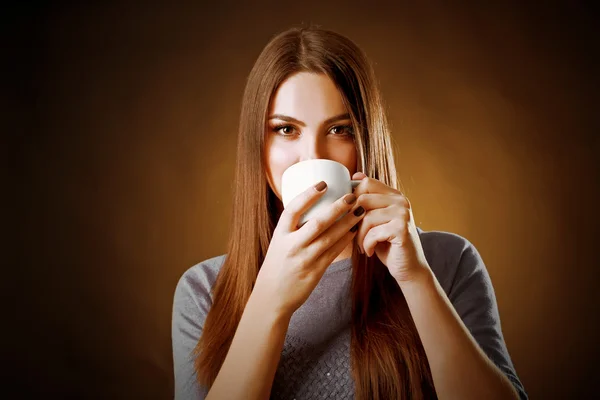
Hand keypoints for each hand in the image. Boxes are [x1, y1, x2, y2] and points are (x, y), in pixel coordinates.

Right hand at [254, 181, 365, 317]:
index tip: (323, 184)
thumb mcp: (279, 242)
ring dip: (347, 223)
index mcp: (280, 235)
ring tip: (360, 211)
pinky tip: (355, 231)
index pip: (292, 210)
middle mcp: (291, 246)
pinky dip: (346, 240)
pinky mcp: (315, 272)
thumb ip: (293, 228)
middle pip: (317, 223)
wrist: (272, 297)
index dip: (308, 195)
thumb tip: (313, 206)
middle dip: (337, 208)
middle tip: (351, 196)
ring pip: (330, 237)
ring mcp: (304, 259)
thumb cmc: (277, 265)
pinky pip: (334, 253)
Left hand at [352, 172, 430, 283]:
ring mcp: (403, 213)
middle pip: (362, 199)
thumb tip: (355, 176)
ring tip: (362, 246)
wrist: (408, 268)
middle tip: (354, 235)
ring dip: (359, 236)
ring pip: (365, 217)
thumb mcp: (374, 220)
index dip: (352, 198)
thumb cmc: (387, 244)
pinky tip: (369, 252)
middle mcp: (401, 201)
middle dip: (352, 220)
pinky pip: (372, 233)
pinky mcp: (402, 229)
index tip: (349, 215)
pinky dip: (366, 245)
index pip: (367, 183)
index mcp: (394, 195)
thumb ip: (367, 201)